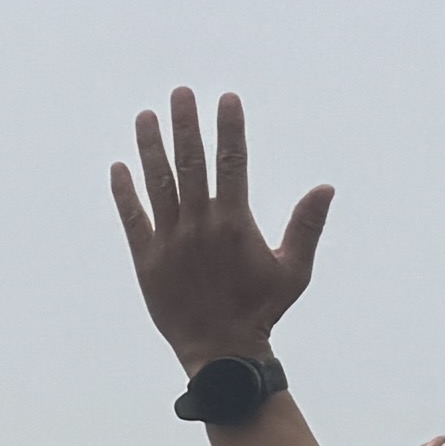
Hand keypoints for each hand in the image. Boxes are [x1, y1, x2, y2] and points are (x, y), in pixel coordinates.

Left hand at [108, 86, 329, 363]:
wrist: (222, 352)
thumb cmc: (261, 311)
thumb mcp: (293, 271)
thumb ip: (306, 226)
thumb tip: (325, 187)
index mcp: (234, 223)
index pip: (232, 163)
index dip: (229, 129)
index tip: (225, 98)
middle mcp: (199, 225)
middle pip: (190, 163)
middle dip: (185, 125)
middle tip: (180, 93)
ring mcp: (170, 241)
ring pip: (157, 184)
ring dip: (150, 148)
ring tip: (145, 116)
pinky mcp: (147, 260)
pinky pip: (132, 219)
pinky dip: (124, 193)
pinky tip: (118, 167)